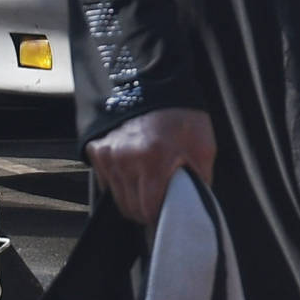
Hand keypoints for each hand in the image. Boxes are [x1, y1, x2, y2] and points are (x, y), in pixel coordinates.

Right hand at [85, 108, 215, 226]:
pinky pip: (106, 181)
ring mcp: (108, 154)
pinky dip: (119, 183)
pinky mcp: (97, 149)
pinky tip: (133, 172)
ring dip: (132, 198)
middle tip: (158, 201)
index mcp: (153, 160)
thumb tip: (194, 206)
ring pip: (116, 197)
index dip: (159, 216)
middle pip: (130, 208)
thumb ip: (200, 181)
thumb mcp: (203, 146)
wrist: (154, 83)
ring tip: (147, 185)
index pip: (148, 209)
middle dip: (145, 210)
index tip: (166, 213)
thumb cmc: (180, 114)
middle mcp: (125, 159)